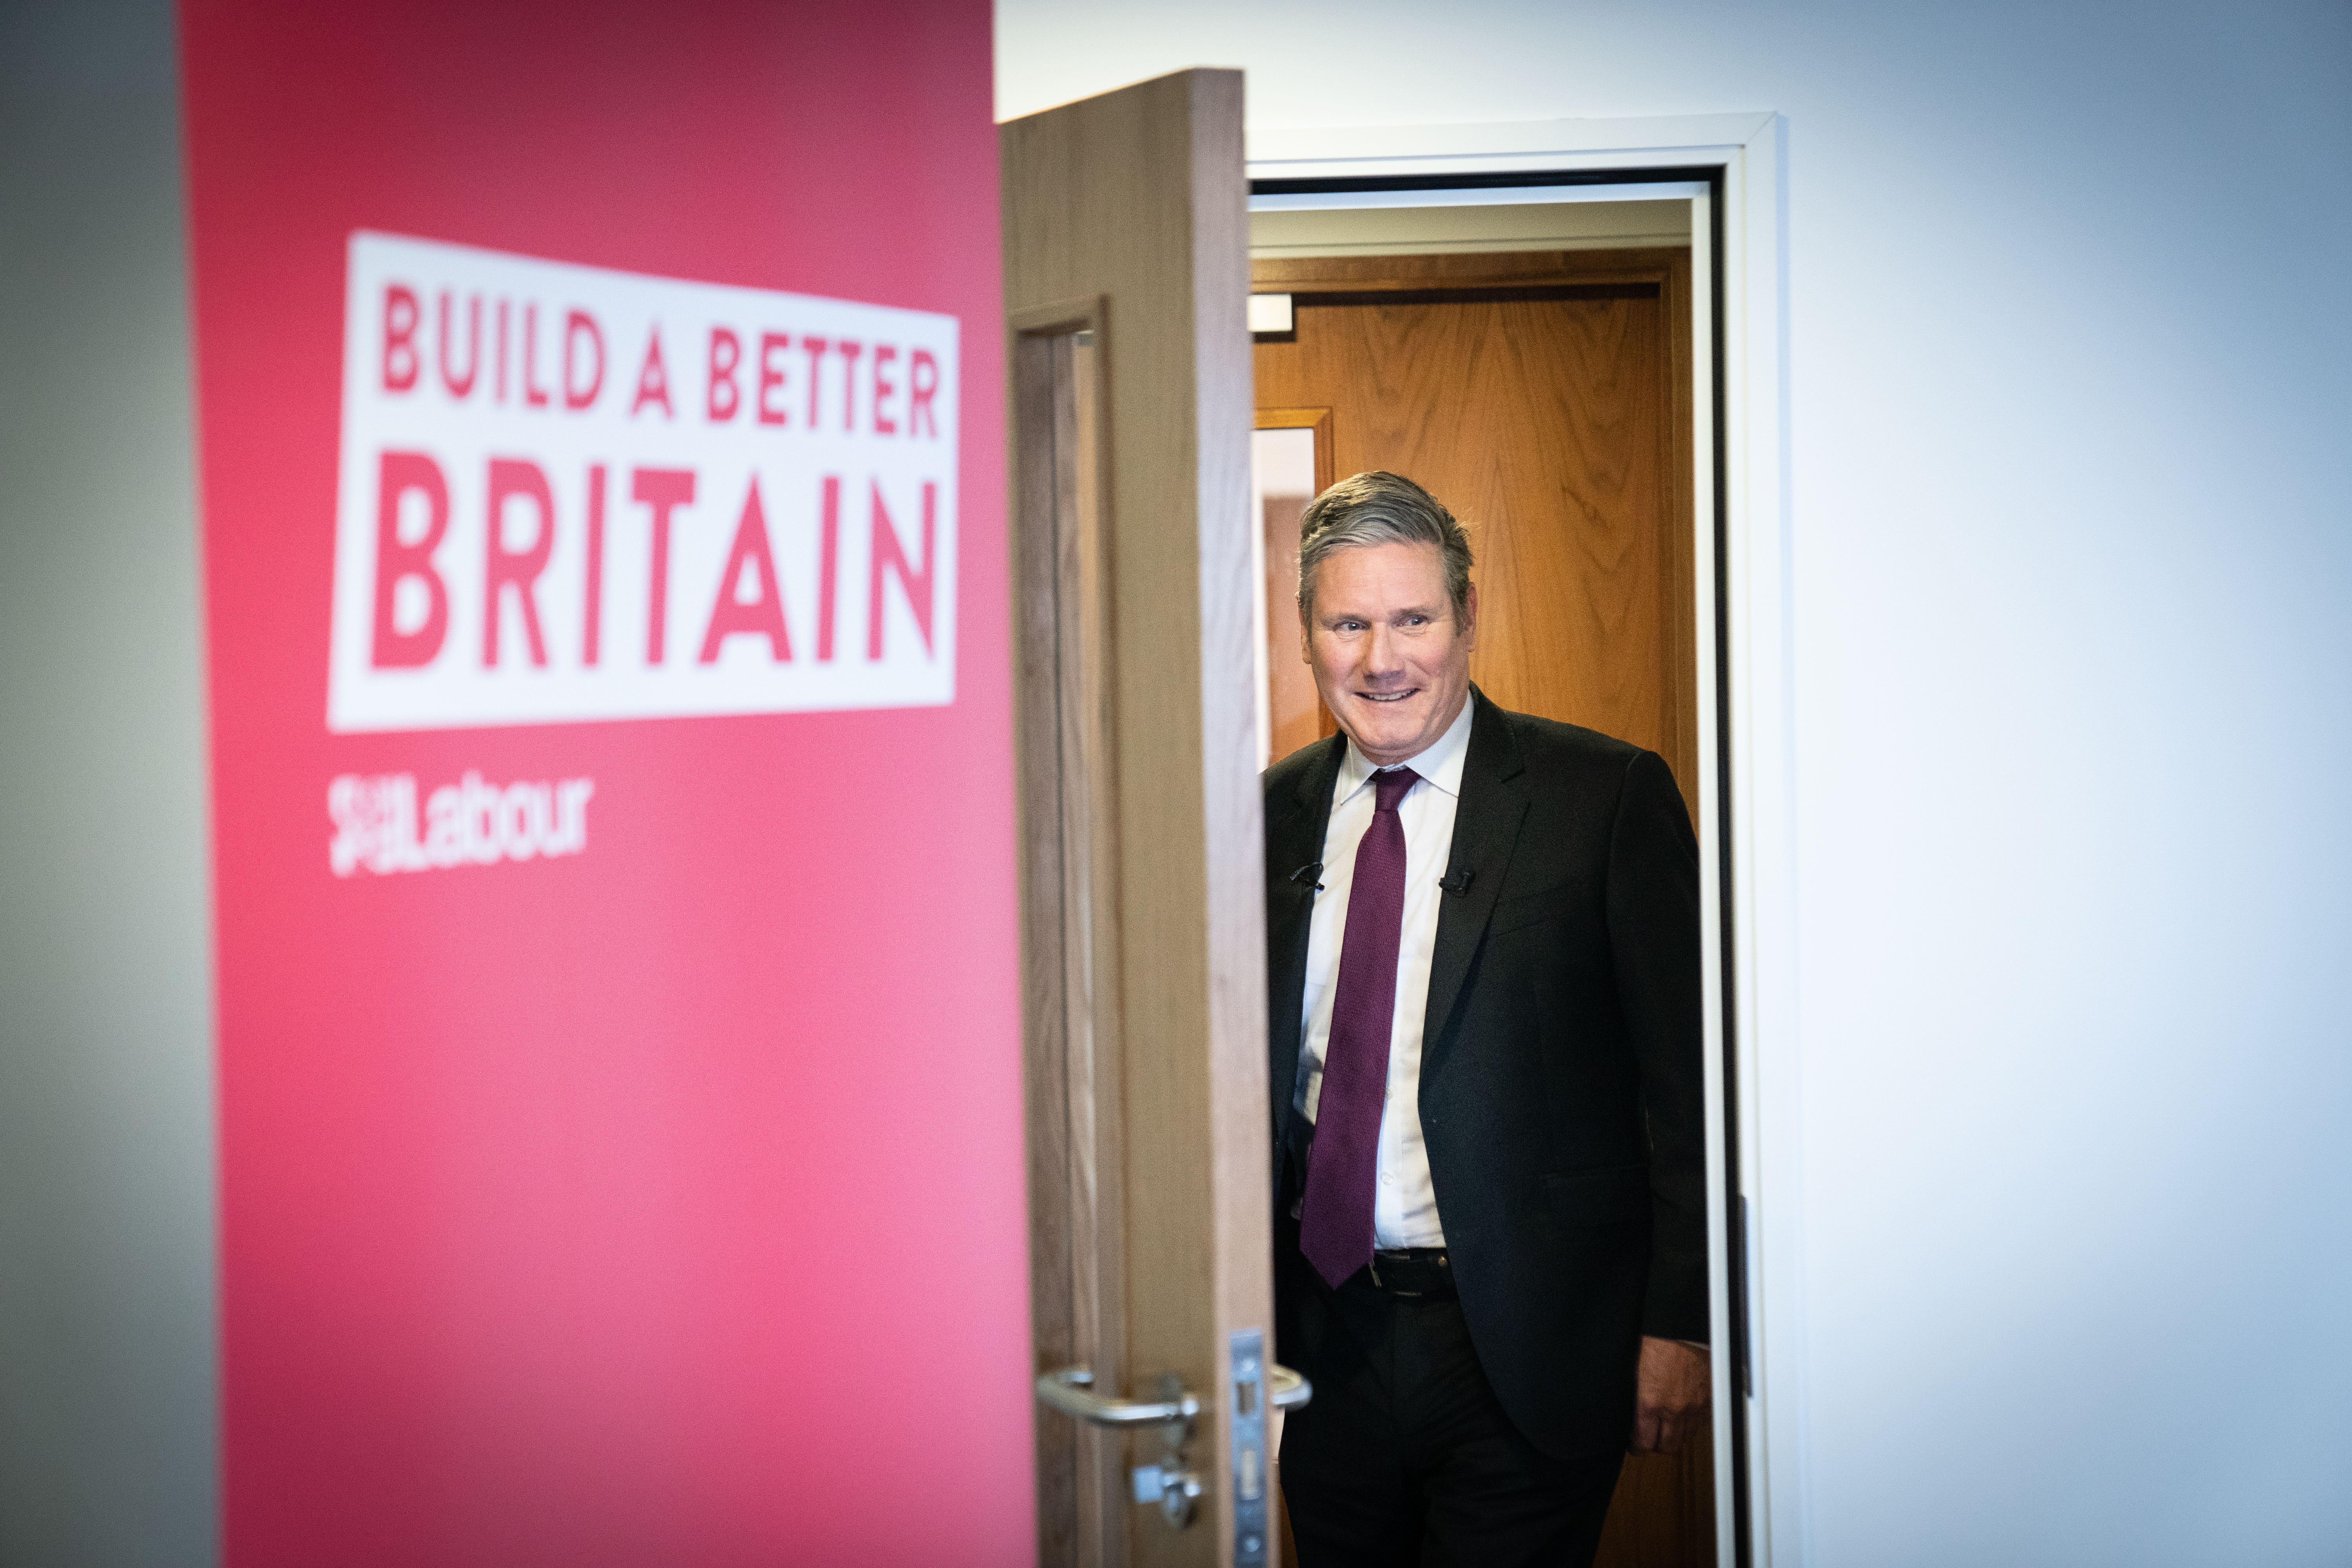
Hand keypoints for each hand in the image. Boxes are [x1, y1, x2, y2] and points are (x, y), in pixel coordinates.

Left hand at [1630, 1336, 1709, 1453]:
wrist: (1682, 1326)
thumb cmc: (1657, 1340)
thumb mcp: (1635, 1371)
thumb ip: (1636, 1397)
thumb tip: (1633, 1412)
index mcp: (1650, 1402)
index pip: (1643, 1441)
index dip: (1637, 1447)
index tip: (1635, 1444)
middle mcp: (1673, 1409)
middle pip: (1667, 1446)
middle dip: (1657, 1446)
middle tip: (1651, 1439)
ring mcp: (1693, 1406)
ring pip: (1685, 1438)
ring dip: (1676, 1436)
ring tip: (1667, 1428)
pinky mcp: (1708, 1399)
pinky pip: (1700, 1423)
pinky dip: (1692, 1423)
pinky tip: (1684, 1416)